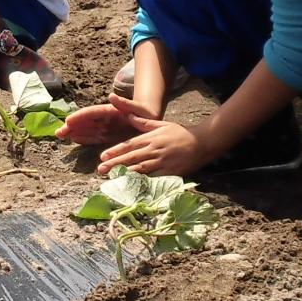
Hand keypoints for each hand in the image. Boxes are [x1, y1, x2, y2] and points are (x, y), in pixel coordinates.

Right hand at [59, 96, 159, 147]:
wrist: (152, 119)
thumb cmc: (146, 113)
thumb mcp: (138, 108)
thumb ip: (126, 104)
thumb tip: (111, 96)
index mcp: (111, 111)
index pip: (93, 113)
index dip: (80, 117)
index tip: (68, 121)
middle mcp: (106, 118)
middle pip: (86, 122)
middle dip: (72, 126)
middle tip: (59, 132)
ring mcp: (107, 126)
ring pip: (88, 130)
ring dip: (75, 132)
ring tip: (62, 135)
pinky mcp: (110, 135)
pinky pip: (95, 137)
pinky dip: (85, 138)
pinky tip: (75, 140)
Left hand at [96, 99, 214, 174]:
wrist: (201, 143)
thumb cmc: (180, 133)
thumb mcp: (162, 124)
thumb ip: (143, 122)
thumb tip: (128, 115)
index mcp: (151, 138)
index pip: (129, 145)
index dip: (115, 151)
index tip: (102, 156)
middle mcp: (154, 149)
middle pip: (132, 157)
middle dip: (115, 163)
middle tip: (100, 169)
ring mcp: (162, 161)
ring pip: (141, 168)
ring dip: (125, 173)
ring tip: (112, 177)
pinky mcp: (170, 172)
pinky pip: (154, 178)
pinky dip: (143, 181)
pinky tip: (132, 185)